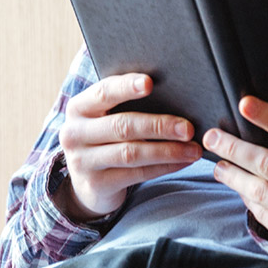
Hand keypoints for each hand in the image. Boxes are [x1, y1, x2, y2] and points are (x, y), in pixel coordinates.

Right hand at [57, 73, 202, 221]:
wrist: (86, 183)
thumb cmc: (106, 139)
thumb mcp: (105, 119)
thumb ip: (124, 104)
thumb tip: (172, 91)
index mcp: (78, 108)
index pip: (103, 93)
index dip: (126, 87)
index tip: (150, 82)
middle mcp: (75, 134)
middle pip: (122, 126)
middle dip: (159, 125)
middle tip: (188, 128)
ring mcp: (82, 162)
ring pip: (131, 153)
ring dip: (167, 150)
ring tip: (193, 149)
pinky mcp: (97, 184)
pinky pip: (136, 174)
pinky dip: (163, 167)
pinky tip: (181, 162)